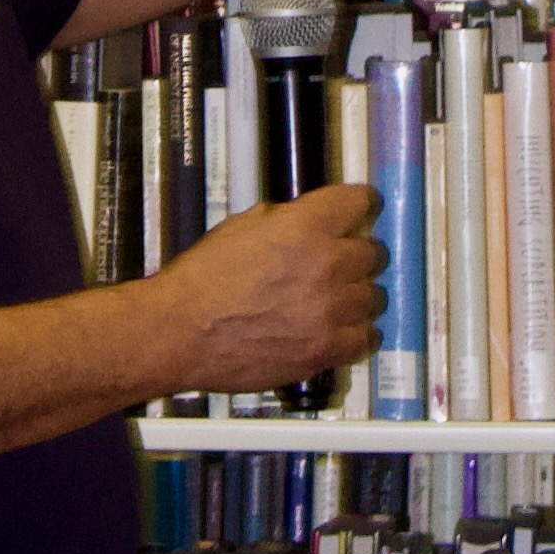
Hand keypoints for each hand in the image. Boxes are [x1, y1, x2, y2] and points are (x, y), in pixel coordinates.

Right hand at [164, 183, 384, 390]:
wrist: (180, 332)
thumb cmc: (203, 278)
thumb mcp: (242, 227)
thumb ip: (288, 221)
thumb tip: (312, 224)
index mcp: (306, 226)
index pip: (361, 202)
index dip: (359, 207)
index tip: (356, 215)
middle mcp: (328, 264)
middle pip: (374, 253)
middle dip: (355, 256)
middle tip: (333, 266)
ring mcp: (332, 311)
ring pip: (374, 297)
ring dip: (355, 297)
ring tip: (330, 303)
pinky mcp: (327, 350)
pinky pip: (366, 338)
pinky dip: (355, 334)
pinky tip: (336, 331)